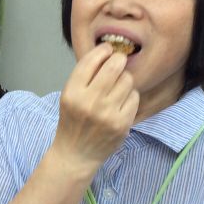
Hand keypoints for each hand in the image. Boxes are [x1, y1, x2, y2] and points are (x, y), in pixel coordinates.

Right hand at [51, 42, 138, 175]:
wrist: (76, 154)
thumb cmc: (73, 121)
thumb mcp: (69, 96)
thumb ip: (85, 76)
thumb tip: (109, 52)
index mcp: (72, 93)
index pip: (91, 61)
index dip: (103, 50)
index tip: (107, 49)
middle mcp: (89, 102)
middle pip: (114, 66)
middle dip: (119, 59)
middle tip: (118, 61)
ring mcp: (107, 114)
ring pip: (127, 80)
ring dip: (125, 79)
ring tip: (117, 87)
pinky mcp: (122, 124)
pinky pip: (134, 97)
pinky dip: (130, 96)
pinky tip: (121, 102)